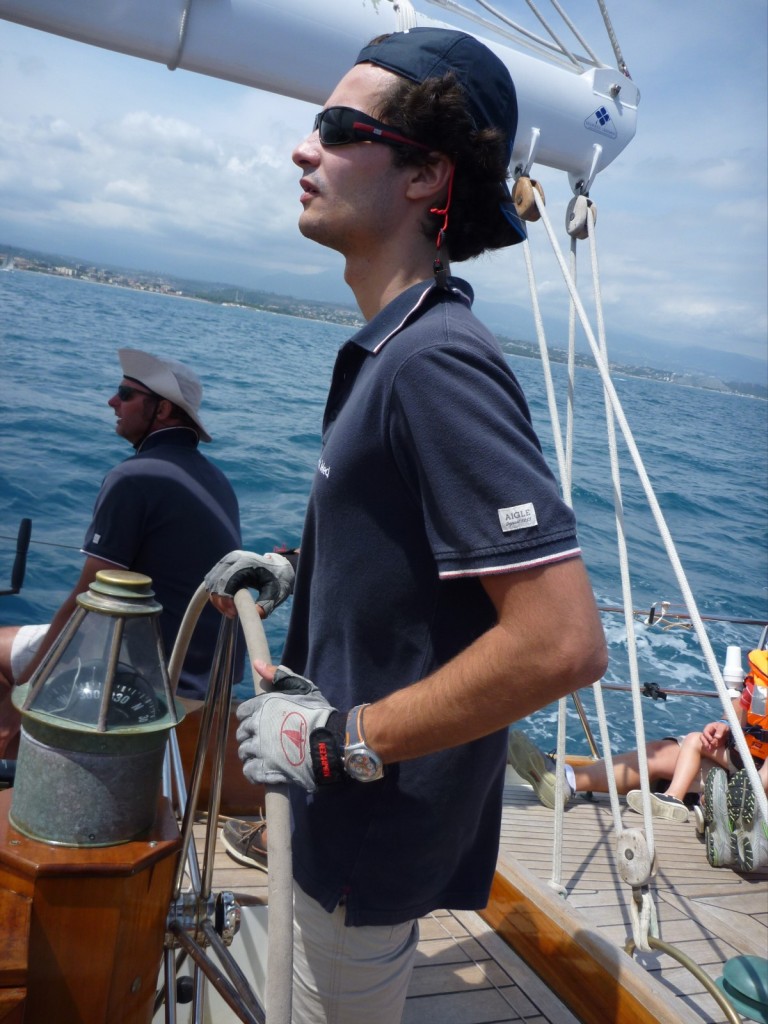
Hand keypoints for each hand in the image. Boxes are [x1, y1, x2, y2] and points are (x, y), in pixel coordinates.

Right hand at [204, 550, 294, 616]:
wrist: (278, 566)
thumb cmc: (278, 579)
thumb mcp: (276, 592)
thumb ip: (267, 604)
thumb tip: (257, 615)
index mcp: (246, 562)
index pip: (227, 581)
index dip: (226, 599)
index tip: (234, 613)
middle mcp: (234, 557)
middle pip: (216, 582)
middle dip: (221, 601)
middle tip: (232, 615)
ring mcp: (227, 559)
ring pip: (212, 582)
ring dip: (217, 599)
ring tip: (231, 611)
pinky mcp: (224, 564)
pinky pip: (212, 580)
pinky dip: (216, 593)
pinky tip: (227, 603)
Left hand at [236, 664, 343, 790]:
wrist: (330, 741)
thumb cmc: (318, 712)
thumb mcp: (302, 687)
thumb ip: (278, 675)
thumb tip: (257, 663)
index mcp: (262, 706)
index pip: (242, 711)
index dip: (250, 716)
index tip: (260, 720)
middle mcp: (257, 727)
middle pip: (242, 732)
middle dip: (250, 735)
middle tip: (264, 738)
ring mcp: (260, 749)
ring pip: (244, 752)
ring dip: (252, 753)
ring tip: (265, 755)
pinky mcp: (266, 769)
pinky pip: (249, 771)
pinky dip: (254, 771)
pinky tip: (264, 769)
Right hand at [701, 720, 728, 753]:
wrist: (727, 731)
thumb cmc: (724, 728)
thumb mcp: (723, 727)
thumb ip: (720, 731)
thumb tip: (716, 737)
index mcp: (708, 728)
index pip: (705, 732)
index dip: (707, 737)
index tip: (712, 740)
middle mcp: (706, 733)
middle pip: (702, 737)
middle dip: (705, 742)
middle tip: (709, 747)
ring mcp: (708, 738)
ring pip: (703, 742)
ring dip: (706, 746)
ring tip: (709, 750)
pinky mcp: (710, 743)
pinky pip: (707, 746)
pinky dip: (709, 748)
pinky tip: (711, 751)